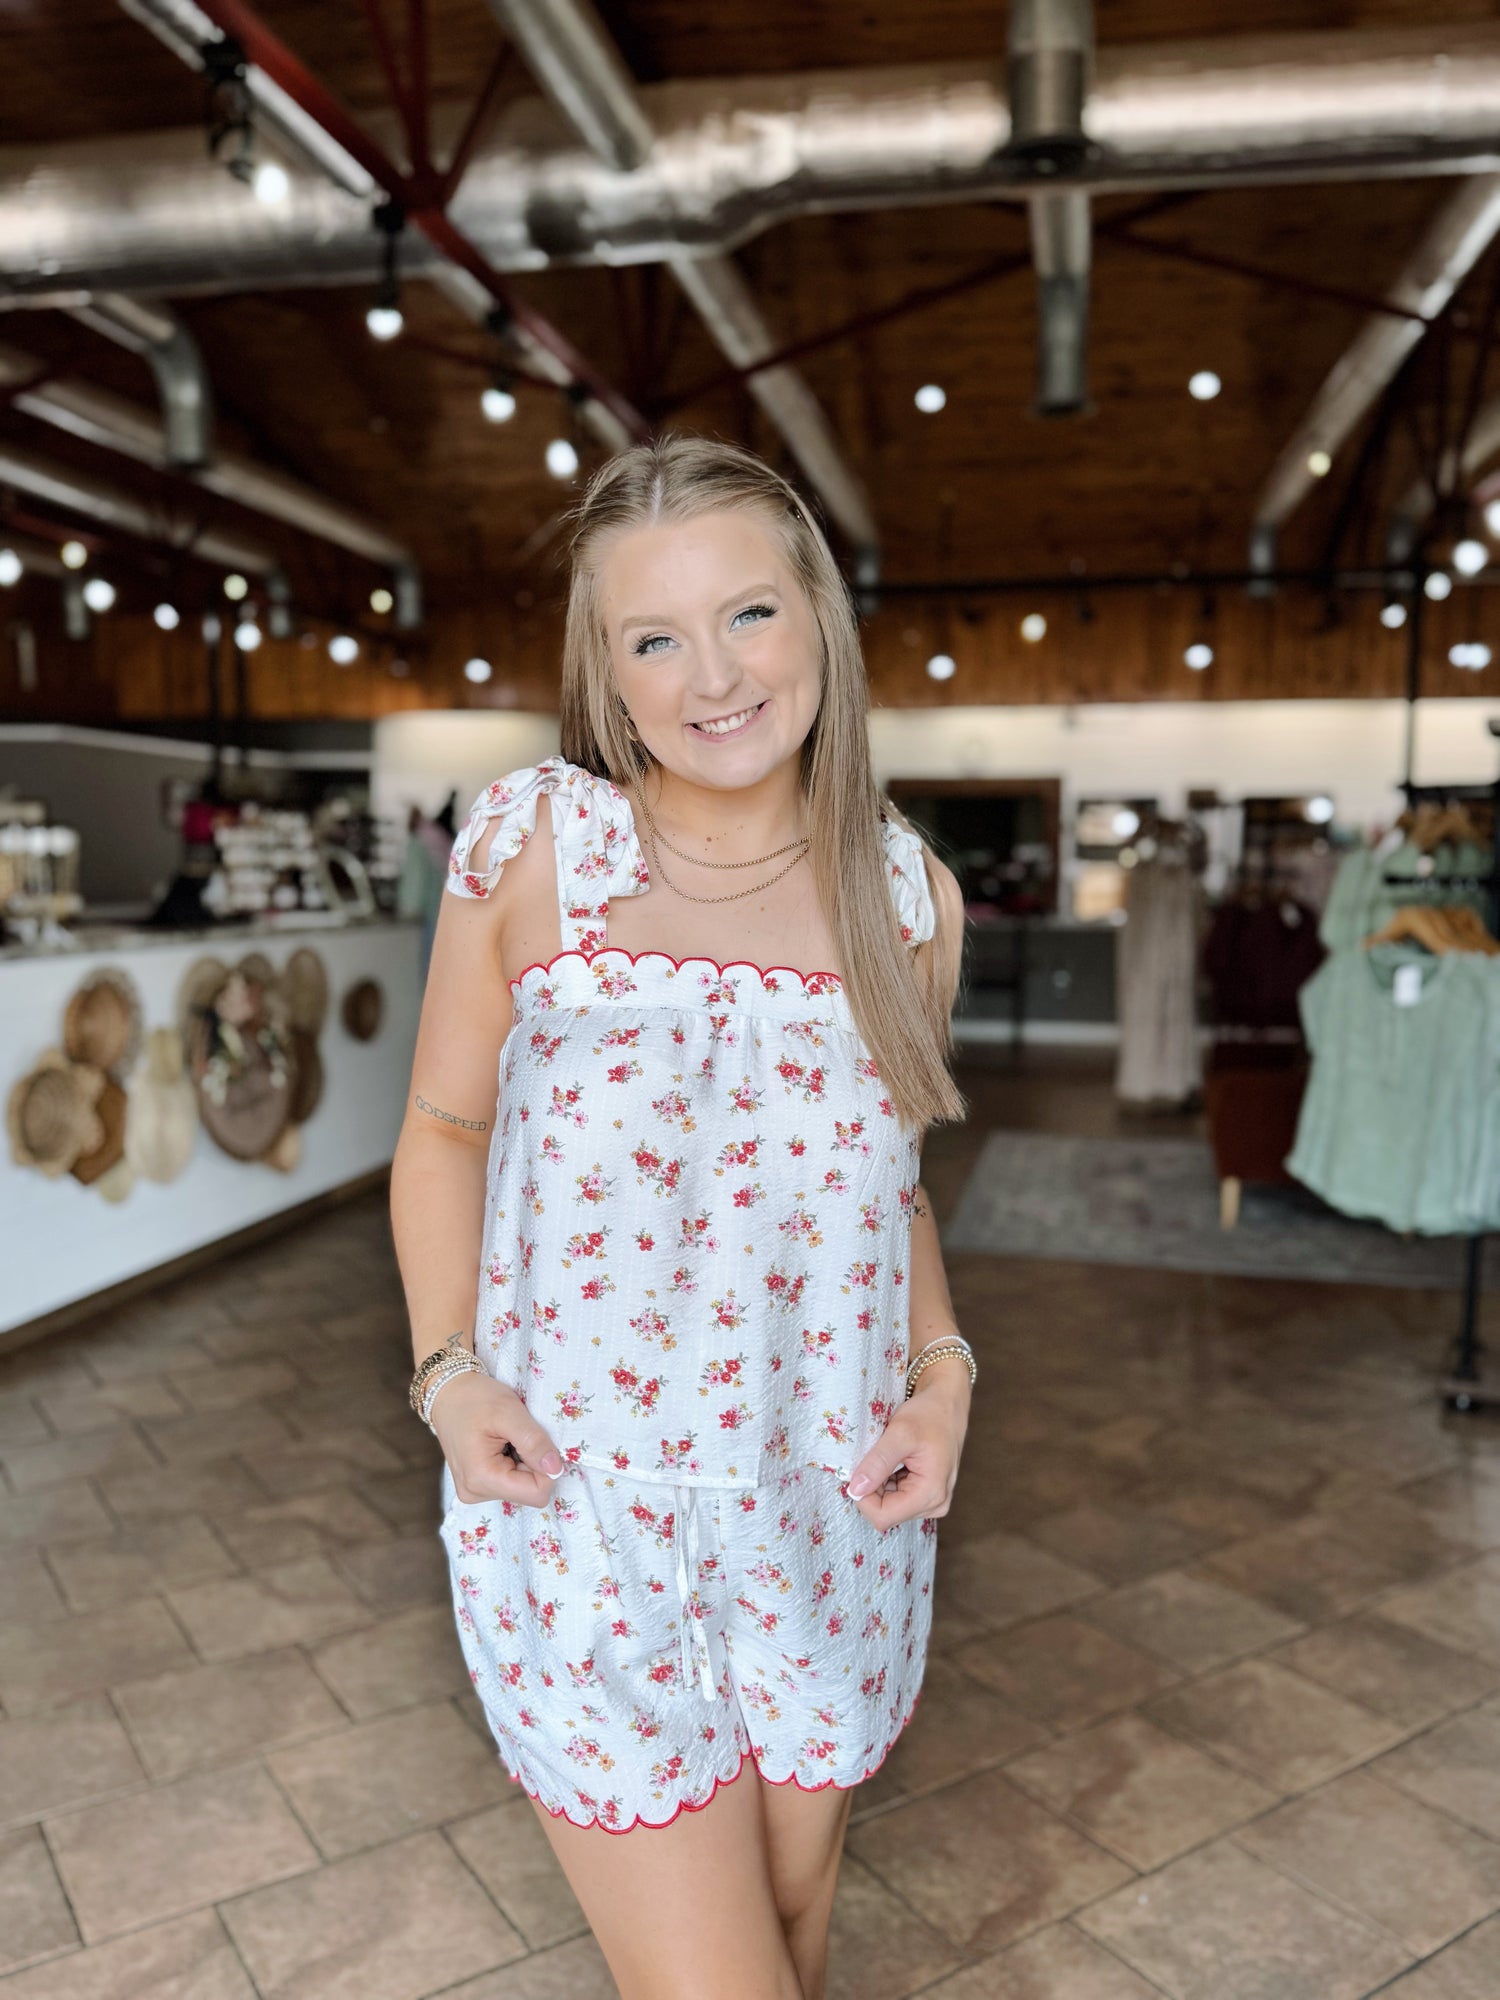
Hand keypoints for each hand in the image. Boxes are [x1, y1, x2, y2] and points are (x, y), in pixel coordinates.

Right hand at [430, 1370, 564, 1509]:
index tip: (537, 1441)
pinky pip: (510, 1481)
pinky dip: (514, 1462)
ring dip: (524, 1461)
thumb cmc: (474, 1398)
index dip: (547, 1468)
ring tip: (508, 1437)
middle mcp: (475, 1493)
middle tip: (519, 1435)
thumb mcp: (509, 1412)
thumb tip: (556, 1470)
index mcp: (481, 1479)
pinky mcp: (477, 1484)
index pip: (536, 1493)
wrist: (447, 1392)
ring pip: (521, 1486)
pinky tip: (502, 1444)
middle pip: (529, 1491)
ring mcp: (474, 1491)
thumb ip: (534, 1442)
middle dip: (533, 1463)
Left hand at [845, 1361, 970, 1528]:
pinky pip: (896, 1498)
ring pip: (889, 1506)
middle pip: (886, 1513)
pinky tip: (893, 1461)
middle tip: (874, 1458)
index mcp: (931, 1493)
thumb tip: (854, 1490)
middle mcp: (935, 1504)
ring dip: (879, 1485)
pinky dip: (887, 1482)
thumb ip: (877, 1463)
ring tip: (887, 1457)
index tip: (859, 1469)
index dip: (864, 1497)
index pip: (883, 1516)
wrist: (948, 1402)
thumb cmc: (930, 1413)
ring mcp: (933, 1501)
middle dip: (872, 1489)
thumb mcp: (899, 1433)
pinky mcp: (927, 1494)